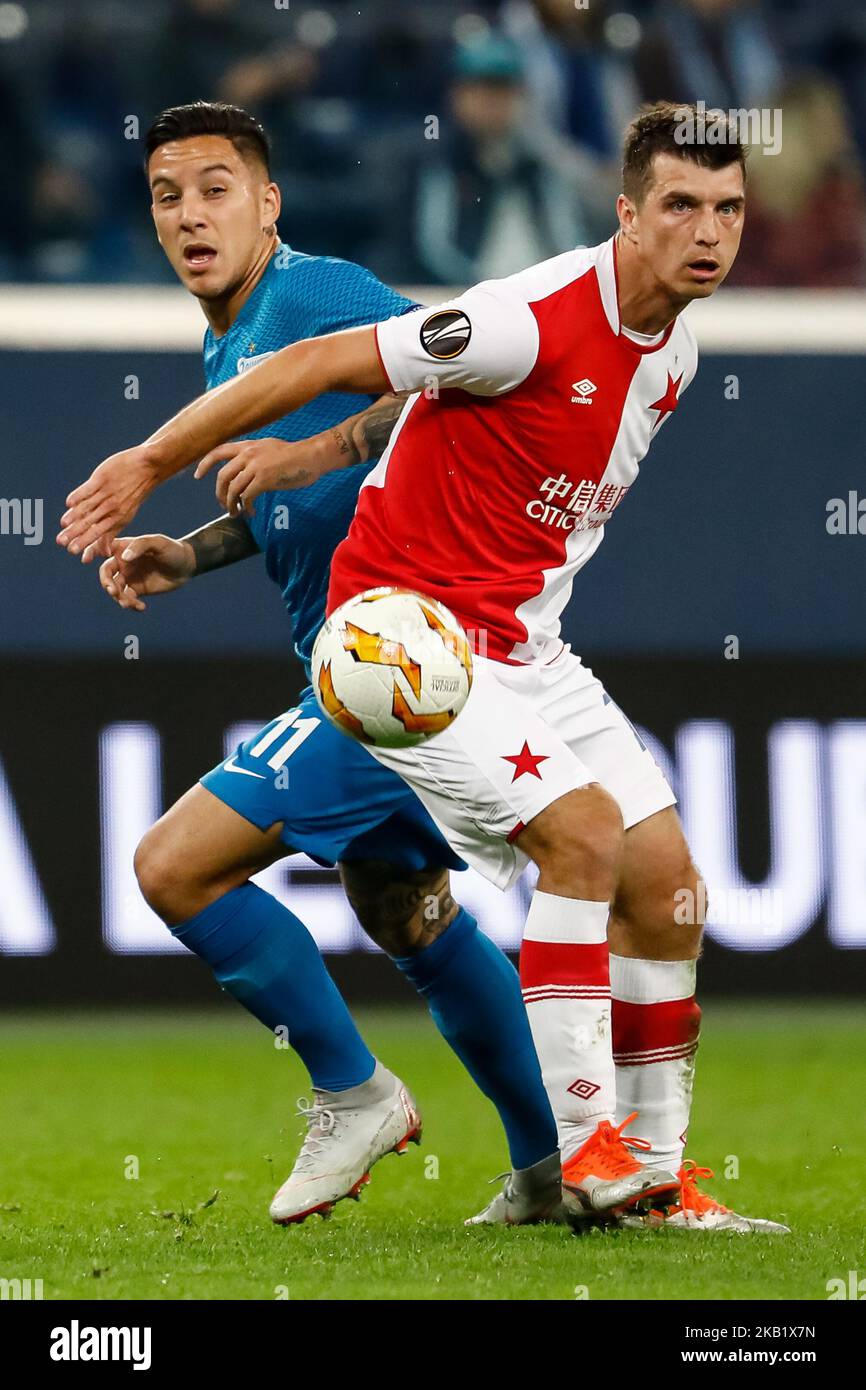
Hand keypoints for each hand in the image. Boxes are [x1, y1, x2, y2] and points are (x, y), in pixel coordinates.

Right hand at [57, 445, 160, 562]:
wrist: (149, 467)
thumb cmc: (134, 492)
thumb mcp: (126, 515)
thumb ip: (113, 532)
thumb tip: (105, 553)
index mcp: (118, 518)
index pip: (97, 533)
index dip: (84, 542)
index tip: (71, 550)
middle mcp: (112, 508)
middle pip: (90, 523)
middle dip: (74, 533)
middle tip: (61, 542)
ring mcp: (107, 493)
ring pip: (87, 507)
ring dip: (73, 516)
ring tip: (62, 525)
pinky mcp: (102, 479)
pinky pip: (88, 489)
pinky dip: (78, 496)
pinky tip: (68, 503)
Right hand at [98, 535, 195, 611]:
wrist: (187, 566)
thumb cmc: (172, 549)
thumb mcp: (158, 543)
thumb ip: (140, 546)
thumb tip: (125, 557)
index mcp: (123, 547)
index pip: (101, 548)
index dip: (90, 552)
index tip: (85, 559)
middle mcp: (122, 562)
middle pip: (105, 573)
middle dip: (106, 583)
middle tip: (113, 591)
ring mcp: (128, 577)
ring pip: (115, 589)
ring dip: (119, 597)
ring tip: (129, 603)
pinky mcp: (136, 590)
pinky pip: (127, 599)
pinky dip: (130, 605)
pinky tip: (141, 607)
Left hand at [194, 437, 326, 514]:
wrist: (311, 456)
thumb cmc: (295, 455)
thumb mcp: (270, 448)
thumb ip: (255, 456)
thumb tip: (245, 471)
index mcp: (248, 446)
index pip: (218, 451)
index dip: (204, 463)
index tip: (197, 475)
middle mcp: (248, 454)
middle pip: (222, 475)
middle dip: (219, 493)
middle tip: (223, 504)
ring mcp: (255, 466)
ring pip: (232, 489)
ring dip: (231, 504)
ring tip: (235, 513)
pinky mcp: (264, 480)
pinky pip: (246, 496)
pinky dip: (246, 507)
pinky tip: (250, 512)